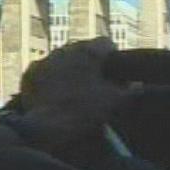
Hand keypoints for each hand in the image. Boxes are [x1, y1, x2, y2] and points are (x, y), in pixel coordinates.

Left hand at [17, 38, 127, 155]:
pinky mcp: (30, 73)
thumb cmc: (85, 110)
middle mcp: (66, 49)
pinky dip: (51, 78)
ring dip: (70, 68)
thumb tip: (139, 84)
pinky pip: (45, 70)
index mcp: (88, 52)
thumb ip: (131, 89)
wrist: (48, 126)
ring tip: (74, 88)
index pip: (106, 43)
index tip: (115, 71)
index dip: (113, 57)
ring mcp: (46, 60)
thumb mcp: (115, 101)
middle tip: (95, 81)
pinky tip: (55, 93)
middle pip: (83, 49)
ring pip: (63, 58)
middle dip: (90, 62)